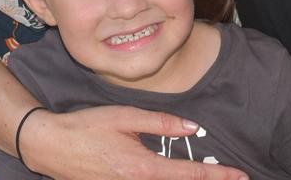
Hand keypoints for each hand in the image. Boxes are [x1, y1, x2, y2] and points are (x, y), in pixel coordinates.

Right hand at [20, 105, 247, 179]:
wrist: (50, 145)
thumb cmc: (87, 127)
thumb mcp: (126, 117)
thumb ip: (162, 123)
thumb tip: (193, 126)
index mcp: (143, 168)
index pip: (189, 175)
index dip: (217, 176)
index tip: (239, 175)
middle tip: (232, 178)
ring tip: (208, 177)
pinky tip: (172, 175)